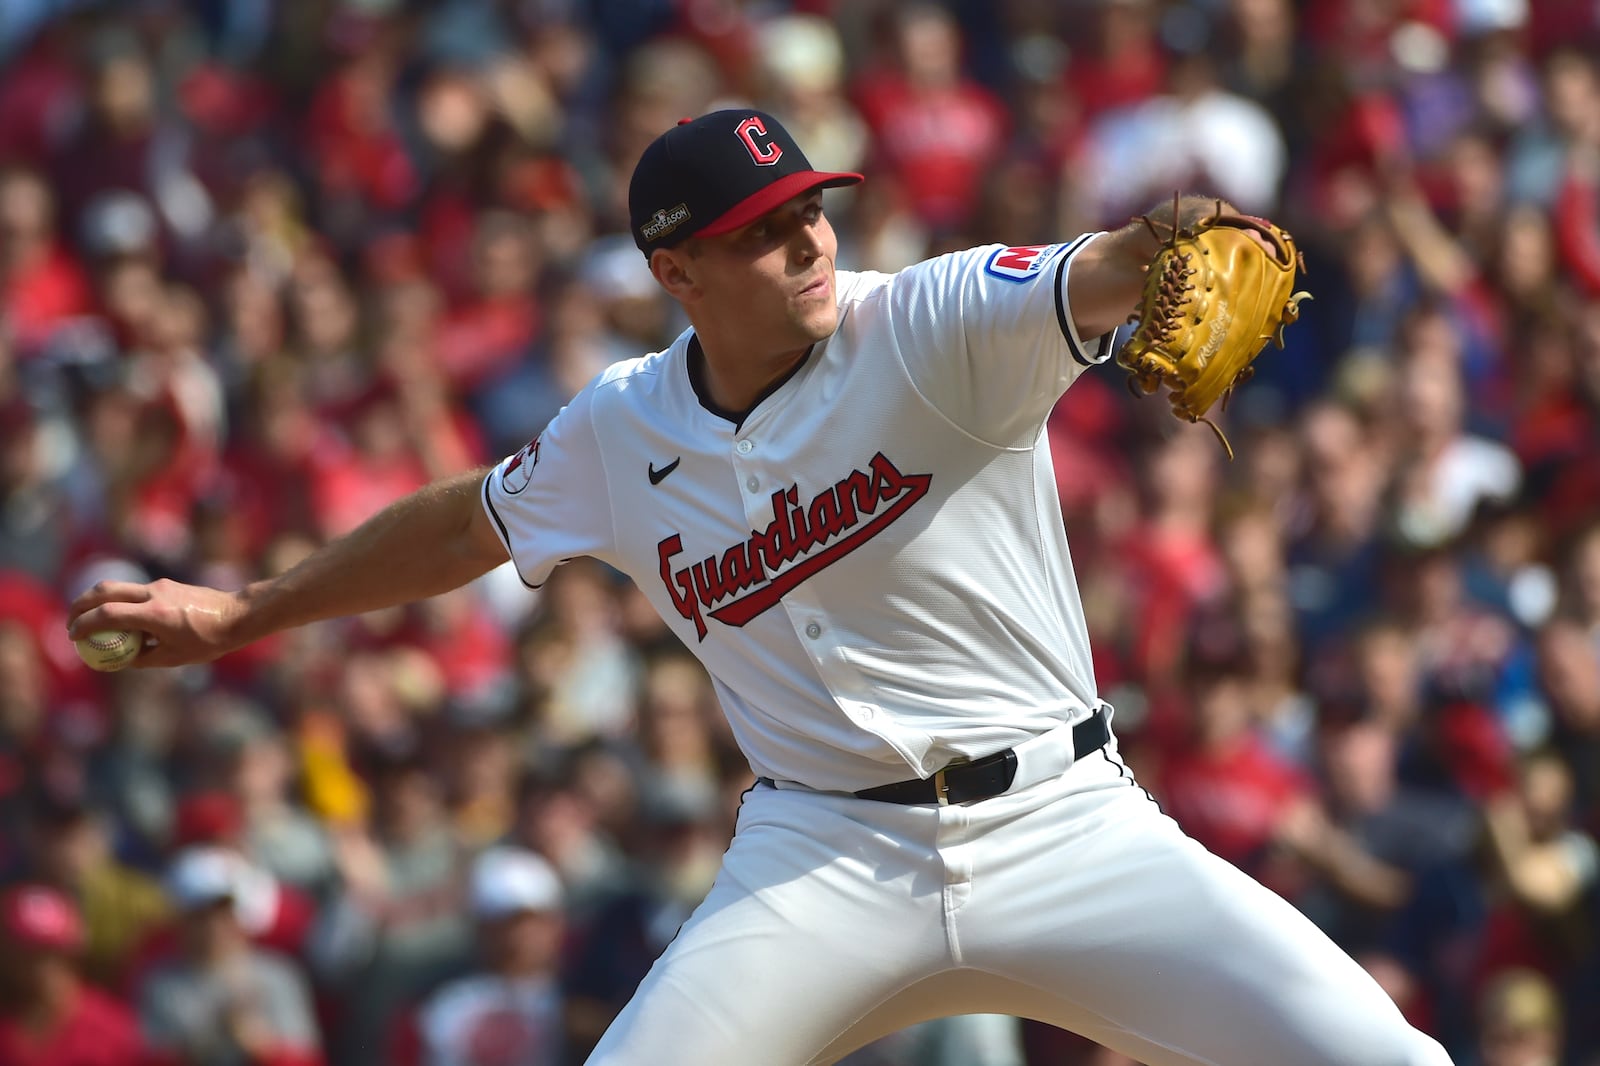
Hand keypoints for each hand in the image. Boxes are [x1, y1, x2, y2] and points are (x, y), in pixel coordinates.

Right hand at [67, 578, 248, 668]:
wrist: (238, 615)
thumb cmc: (210, 640)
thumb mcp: (174, 657)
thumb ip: (143, 658)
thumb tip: (118, 661)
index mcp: (155, 615)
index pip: (107, 614)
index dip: (84, 624)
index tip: (73, 636)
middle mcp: (154, 594)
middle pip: (104, 590)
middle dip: (80, 604)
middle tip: (71, 622)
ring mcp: (160, 585)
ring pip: (117, 586)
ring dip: (97, 600)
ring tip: (88, 619)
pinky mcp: (166, 584)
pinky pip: (133, 591)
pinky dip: (118, 601)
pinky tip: (119, 620)